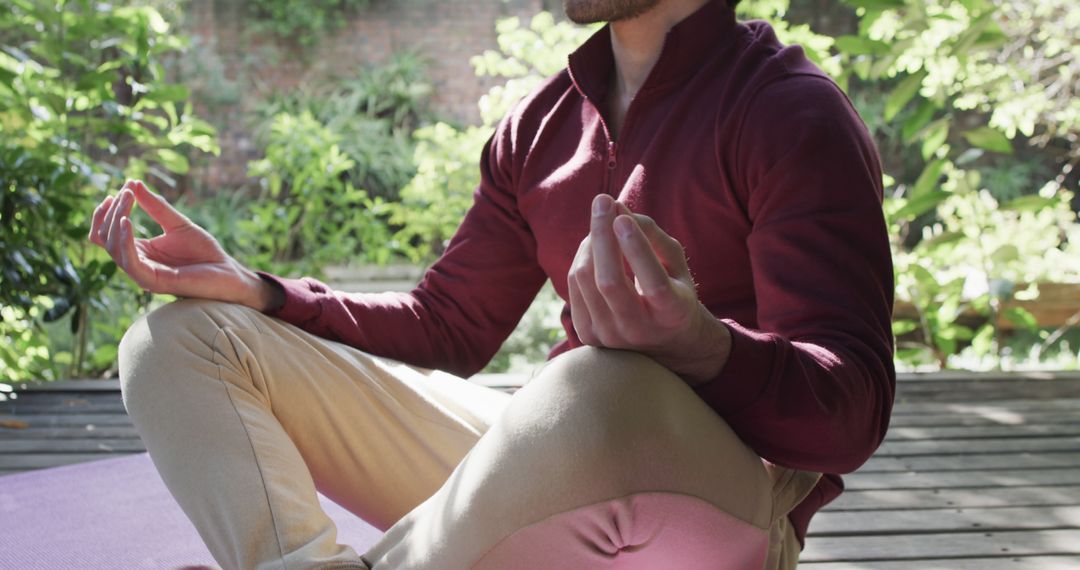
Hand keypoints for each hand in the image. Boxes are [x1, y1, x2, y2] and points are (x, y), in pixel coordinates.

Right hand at [87, 180, 279, 310]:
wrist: (228, 273)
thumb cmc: (205, 253)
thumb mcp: (177, 224)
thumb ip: (156, 207)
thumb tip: (133, 183)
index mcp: (139, 251)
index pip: (106, 234)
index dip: (105, 212)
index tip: (121, 189)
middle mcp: (136, 263)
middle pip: (105, 238)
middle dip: (112, 211)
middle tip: (127, 191)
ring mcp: (143, 274)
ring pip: (113, 248)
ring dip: (116, 221)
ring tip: (127, 199)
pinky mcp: (154, 281)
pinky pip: (129, 262)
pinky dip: (124, 241)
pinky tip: (127, 221)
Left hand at [567, 194, 730, 385]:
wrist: (663, 344)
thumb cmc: (673, 293)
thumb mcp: (676, 266)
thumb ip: (654, 236)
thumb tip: (618, 209)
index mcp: (671, 315)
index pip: (652, 283)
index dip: (636, 248)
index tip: (622, 216)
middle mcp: (638, 331)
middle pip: (609, 282)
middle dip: (602, 235)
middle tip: (603, 200)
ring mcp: (609, 338)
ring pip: (585, 281)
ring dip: (590, 242)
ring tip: (602, 220)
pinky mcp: (587, 337)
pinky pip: (574, 287)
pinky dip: (582, 258)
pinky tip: (593, 244)